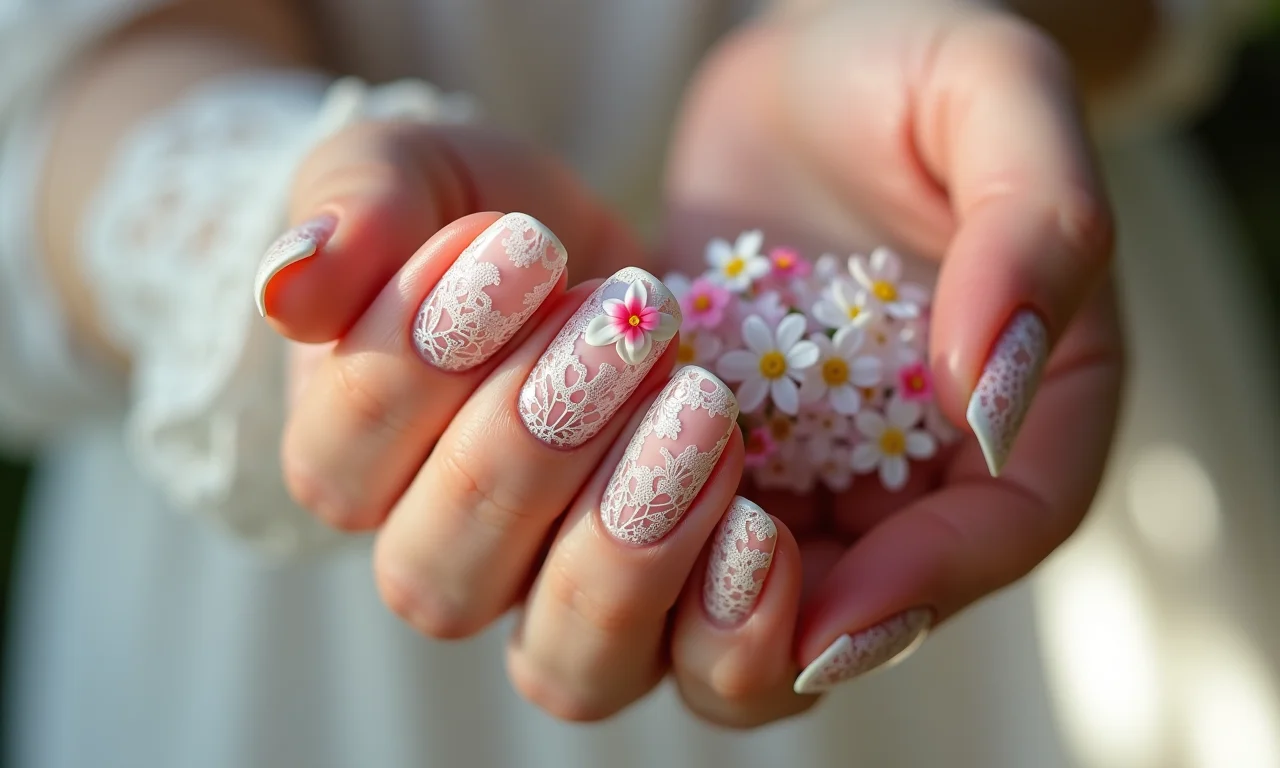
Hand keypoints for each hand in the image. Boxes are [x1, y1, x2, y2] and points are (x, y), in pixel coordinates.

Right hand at [260, 121, 777, 721]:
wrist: (602, 266)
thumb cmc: (486, 224)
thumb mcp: (416, 172)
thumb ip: (350, 210)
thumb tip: (286, 285)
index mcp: (354, 467)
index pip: (345, 461)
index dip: (421, 360)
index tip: (520, 242)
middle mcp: (448, 565)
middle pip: (446, 574)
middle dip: (534, 442)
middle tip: (624, 321)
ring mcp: (565, 613)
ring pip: (565, 662)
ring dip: (627, 540)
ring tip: (696, 406)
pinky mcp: (680, 622)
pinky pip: (699, 679)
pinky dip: (727, 623)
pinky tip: (757, 521)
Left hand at [656, 0, 1123, 724]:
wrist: (805, 75)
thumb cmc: (915, 73)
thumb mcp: (997, 100)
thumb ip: (1034, 228)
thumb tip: (989, 392)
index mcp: (1014, 423)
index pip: (989, 547)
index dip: (912, 593)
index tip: (815, 597)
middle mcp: (901, 482)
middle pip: (837, 634)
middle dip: (760, 624)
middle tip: (695, 525)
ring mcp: (790, 481)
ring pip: (717, 621)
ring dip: (662, 588)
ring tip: (620, 474)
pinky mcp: (694, 460)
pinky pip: (644, 539)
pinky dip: (601, 519)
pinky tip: (566, 441)